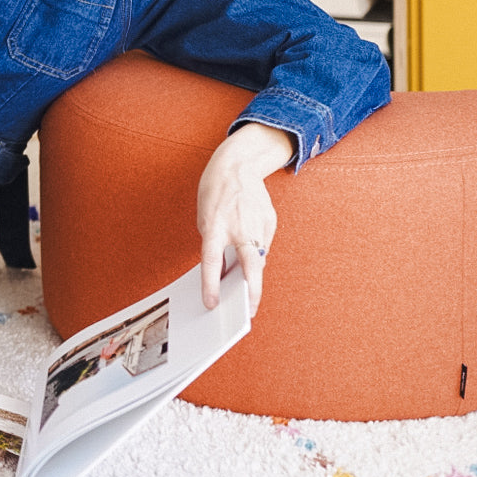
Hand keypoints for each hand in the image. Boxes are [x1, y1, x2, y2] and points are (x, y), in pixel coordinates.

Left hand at [197, 122, 291, 316]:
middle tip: (250, 311)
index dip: (211, 284)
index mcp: (215, 226)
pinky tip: (251, 248)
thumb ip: (216, 245)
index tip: (212, 304)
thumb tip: (229, 271)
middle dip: (253, 291)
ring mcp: (258, 223)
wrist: (236, 165)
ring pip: (259, 257)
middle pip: (250, 265)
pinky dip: (256, 251)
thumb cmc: (214, 194)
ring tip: (247, 287)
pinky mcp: (270, 220)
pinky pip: (263, 244)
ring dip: (253, 272)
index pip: (212, 262)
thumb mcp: (206, 219)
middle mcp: (238, 226)